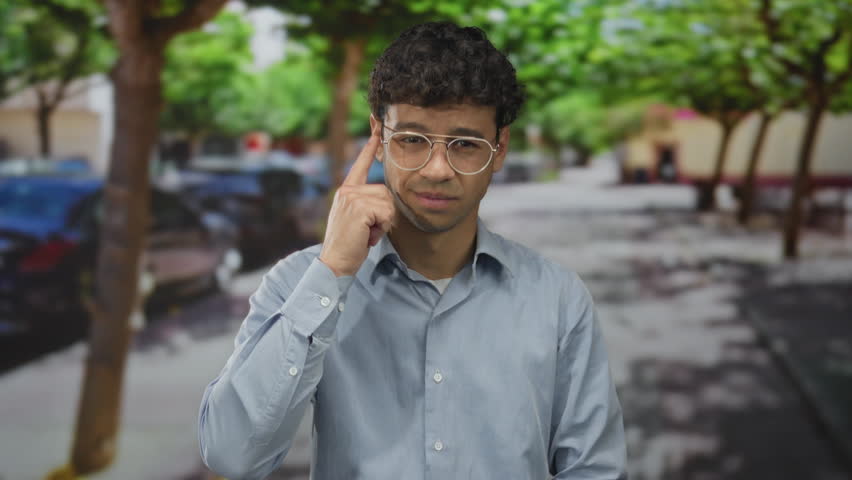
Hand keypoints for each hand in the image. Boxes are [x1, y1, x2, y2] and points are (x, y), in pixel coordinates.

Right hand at [318, 129, 395, 276]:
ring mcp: (351, 198)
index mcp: (346, 191)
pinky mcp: (358, 208)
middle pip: (385, 192)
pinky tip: (367, 235)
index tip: (377, 130)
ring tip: (367, 233)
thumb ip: (368, 205)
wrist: (336, 262)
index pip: (360, 165)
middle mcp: (347, 191)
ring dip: (384, 223)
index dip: (369, 148)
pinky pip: (386, 213)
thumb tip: (386, 202)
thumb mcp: (358, 220)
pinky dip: (382, 228)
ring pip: (387, 203)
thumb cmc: (350, 245)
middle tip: (369, 230)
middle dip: (385, 215)